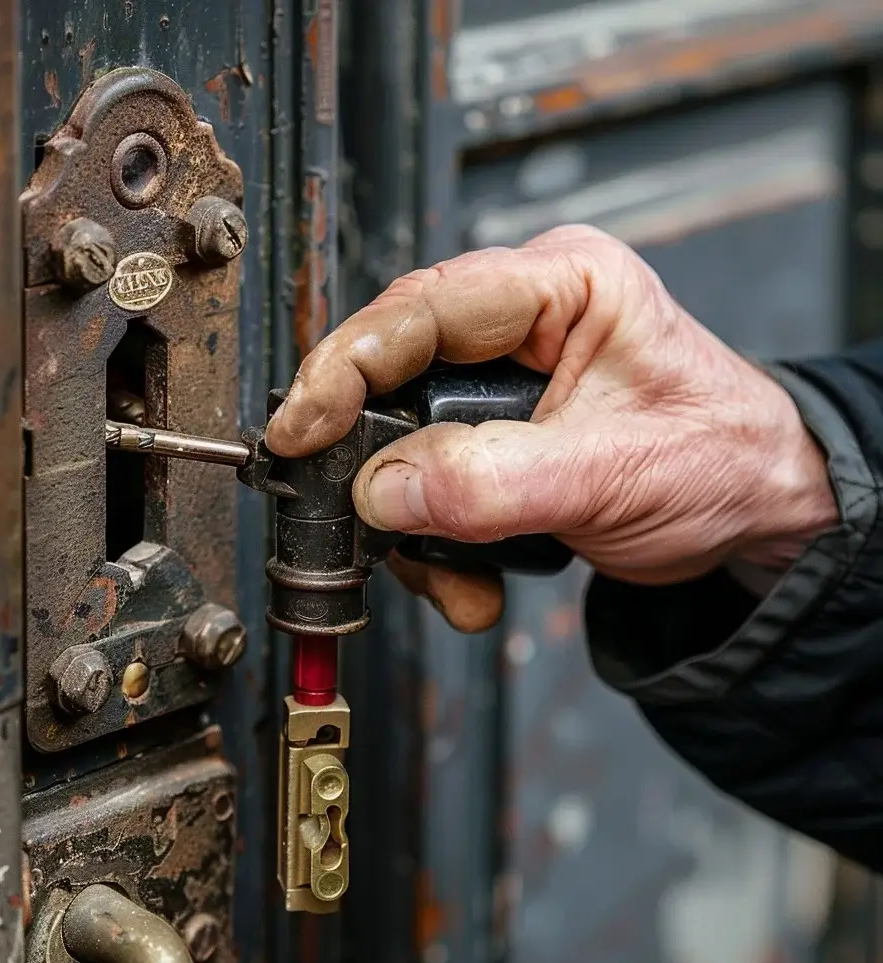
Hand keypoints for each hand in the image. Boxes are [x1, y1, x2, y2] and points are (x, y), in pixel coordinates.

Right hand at [264, 226, 838, 631]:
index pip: (419, 309)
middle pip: (392, 377)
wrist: (754, 514)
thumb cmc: (722, 460)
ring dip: (412, 525)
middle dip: (377, 465)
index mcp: (558, 286)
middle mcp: (517, 324)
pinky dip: (436, 545)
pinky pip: (426, 484)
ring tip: (456, 579)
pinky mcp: (490, 437)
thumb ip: (493, 482)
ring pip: (399, 442)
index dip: (344, 368)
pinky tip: (475, 583)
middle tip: (365, 526)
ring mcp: (499, 385)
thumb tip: (382, 489)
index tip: (301, 433)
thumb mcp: (613, 471)